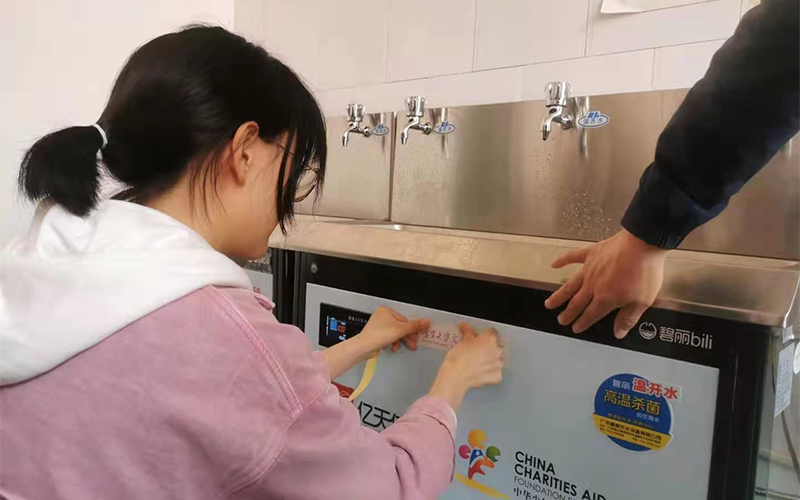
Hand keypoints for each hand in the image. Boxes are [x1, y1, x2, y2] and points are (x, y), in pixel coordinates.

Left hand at [322, 306, 429, 379]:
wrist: (364, 347)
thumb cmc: (380, 335)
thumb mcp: (401, 330)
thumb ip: (415, 326)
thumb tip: (427, 321)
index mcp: (386, 311)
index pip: (403, 320)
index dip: (410, 330)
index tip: (416, 337)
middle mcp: (381, 316)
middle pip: (399, 327)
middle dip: (406, 337)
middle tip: (413, 344)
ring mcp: (378, 325)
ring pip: (394, 333)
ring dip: (399, 341)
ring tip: (402, 348)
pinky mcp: (376, 334)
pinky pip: (388, 337)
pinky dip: (392, 342)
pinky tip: (392, 348)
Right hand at [428, 323, 503, 410]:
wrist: (456, 377)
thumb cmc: (458, 358)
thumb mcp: (462, 341)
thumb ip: (466, 331)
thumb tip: (464, 326)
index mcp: (490, 339)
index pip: (491, 332)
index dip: (483, 334)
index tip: (478, 337)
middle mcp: (497, 351)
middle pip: (496, 346)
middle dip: (489, 347)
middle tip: (477, 350)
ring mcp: (498, 365)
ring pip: (497, 359)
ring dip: (491, 360)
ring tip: (478, 362)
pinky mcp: (496, 377)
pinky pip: (496, 372)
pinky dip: (490, 372)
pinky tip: (481, 372)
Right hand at [544, 229, 666, 338]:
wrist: (643, 245)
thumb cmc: (644, 272)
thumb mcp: (642, 301)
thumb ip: (628, 318)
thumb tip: (618, 333)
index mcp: (606, 299)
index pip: (591, 314)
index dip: (582, 323)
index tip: (575, 328)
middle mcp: (593, 286)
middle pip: (577, 303)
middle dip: (568, 313)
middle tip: (561, 320)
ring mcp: (590, 269)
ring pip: (570, 285)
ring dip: (559, 295)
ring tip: (549, 303)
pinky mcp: (591, 254)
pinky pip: (573, 257)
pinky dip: (562, 260)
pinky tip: (554, 264)